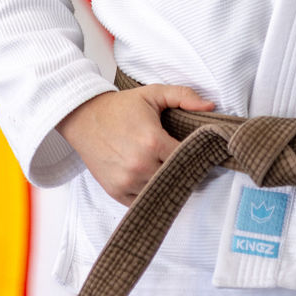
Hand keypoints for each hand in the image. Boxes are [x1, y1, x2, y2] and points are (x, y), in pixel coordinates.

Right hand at [57, 83, 214, 205]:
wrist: (85, 118)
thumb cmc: (121, 107)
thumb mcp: (153, 93)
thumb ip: (184, 96)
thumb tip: (210, 106)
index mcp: (153, 141)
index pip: (187, 158)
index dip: (196, 156)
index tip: (199, 153)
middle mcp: (140, 165)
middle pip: (176, 178)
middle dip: (184, 172)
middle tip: (189, 164)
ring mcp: (127, 181)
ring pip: (160, 192)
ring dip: (167, 184)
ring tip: (171, 173)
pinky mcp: (116, 191)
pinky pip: (141, 202)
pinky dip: (149, 193)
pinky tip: (153, 181)